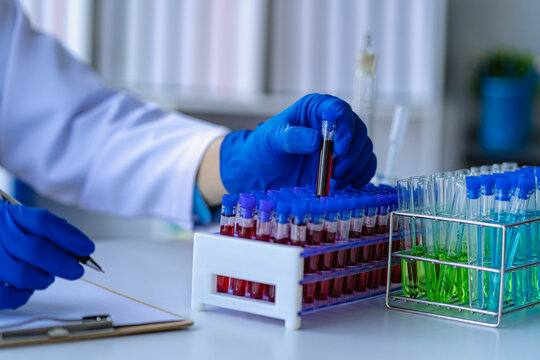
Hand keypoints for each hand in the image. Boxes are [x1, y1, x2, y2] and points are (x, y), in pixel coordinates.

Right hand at [0, 202, 94, 308]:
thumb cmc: (8, 231)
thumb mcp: (24, 220)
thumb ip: (49, 231)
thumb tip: (80, 248)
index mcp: (10, 214)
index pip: (42, 222)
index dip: (68, 237)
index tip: (87, 248)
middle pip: (36, 250)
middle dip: (63, 263)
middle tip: (76, 270)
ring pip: (23, 275)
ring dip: (42, 279)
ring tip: (46, 276)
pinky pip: (5, 295)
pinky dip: (21, 295)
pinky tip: (27, 288)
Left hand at [219, 93, 376, 193]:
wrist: (264, 172)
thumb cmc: (265, 149)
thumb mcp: (272, 140)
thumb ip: (291, 137)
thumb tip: (316, 140)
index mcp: (315, 109)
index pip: (339, 109)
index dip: (345, 128)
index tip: (339, 149)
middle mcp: (333, 123)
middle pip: (357, 130)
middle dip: (351, 153)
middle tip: (335, 171)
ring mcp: (341, 142)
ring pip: (364, 148)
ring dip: (355, 166)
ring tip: (335, 181)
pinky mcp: (345, 161)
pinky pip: (366, 164)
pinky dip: (362, 174)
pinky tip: (350, 185)